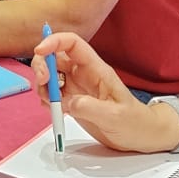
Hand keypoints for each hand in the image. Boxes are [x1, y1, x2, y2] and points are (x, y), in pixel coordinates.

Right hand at [31, 32, 178, 152]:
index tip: (40, 52)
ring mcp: (76, 87)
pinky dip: (46, 101)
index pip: (72, 44)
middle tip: (43, 83)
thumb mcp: (115, 116)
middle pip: (54, 57)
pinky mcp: (71, 101)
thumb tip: (67, 102)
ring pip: (49, 76)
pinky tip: (55, 112)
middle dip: (42, 66)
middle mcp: (83, 74)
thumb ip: (91, 108)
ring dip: (43, 87)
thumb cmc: (134, 122)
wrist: (138, 136)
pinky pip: (51, 94)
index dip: (54, 41)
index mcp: (96, 69)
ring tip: (53, 105)